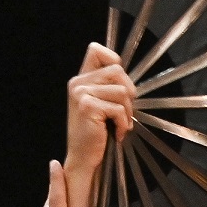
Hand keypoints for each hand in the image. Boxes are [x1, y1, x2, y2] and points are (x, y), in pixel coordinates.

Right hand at [67, 42, 133, 171]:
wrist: (83, 157)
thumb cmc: (96, 132)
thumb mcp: (101, 103)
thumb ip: (108, 85)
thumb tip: (126, 74)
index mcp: (81, 79)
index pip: (96, 49)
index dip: (113, 59)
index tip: (119, 82)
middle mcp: (78, 83)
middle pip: (117, 71)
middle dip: (128, 92)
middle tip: (124, 111)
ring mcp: (81, 94)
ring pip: (121, 91)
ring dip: (127, 111)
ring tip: (119, 123)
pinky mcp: (87, 106)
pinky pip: (119, 109)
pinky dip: (123, 123)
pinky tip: (116, 132)